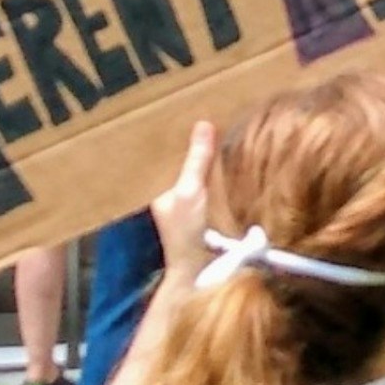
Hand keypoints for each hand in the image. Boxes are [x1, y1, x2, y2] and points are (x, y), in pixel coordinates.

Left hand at [147, 121, 219, 274]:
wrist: (198, 273)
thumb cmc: (186, 233)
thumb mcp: (190, 192)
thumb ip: (197, 160)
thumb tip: (203, 123)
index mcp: (155, 187)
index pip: (159, 153)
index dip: (169, 134)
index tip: (179, 110)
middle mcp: (168, 193)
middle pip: (178, 161)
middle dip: (189, 141)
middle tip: (203, 111)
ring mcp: (186, 203)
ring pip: (193, 172)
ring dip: (203, 156)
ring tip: (218, 127)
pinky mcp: (203, 211)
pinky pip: (207, 184)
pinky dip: (215, 172)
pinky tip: (229, 158)